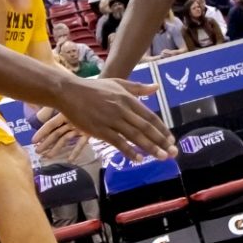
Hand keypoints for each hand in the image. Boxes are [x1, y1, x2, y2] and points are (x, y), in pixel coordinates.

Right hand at [42, 78, 174, 160]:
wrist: (69, 92)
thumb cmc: (94, 88)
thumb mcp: (118, 83)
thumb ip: (138, 88)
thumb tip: (157, 88)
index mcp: (128, 99)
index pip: (150, 117)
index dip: (162, 129)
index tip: (171, 139)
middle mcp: (123, 110)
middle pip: (146, 128)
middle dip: (161, 141)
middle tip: (173, 152)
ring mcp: (111, 120)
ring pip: (135, 136)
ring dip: (150, 148)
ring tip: (162, 157)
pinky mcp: (100, 130)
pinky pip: (117, 142)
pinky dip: (129, 151)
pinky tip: (138, 158)